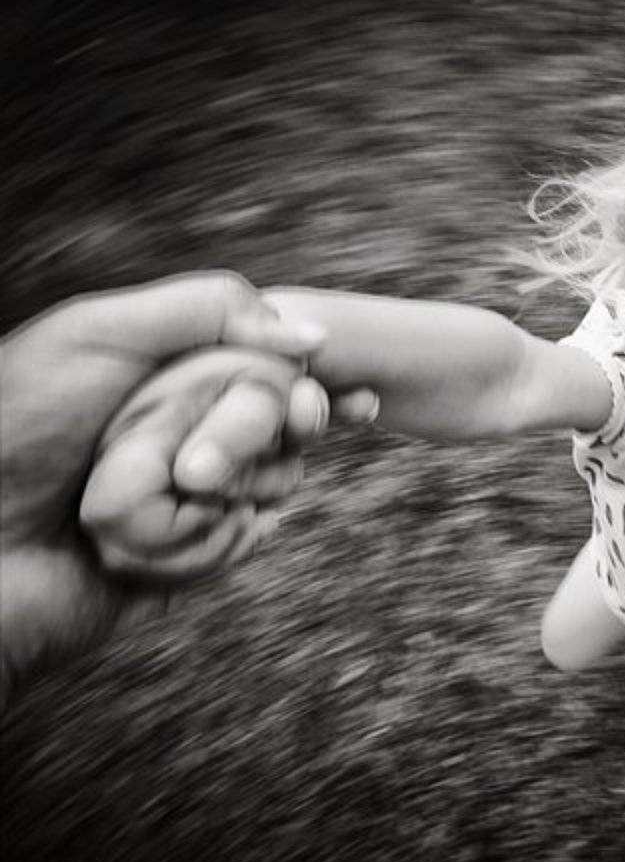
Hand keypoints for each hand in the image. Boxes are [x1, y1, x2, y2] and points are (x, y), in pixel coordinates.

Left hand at [0, 272, 369, 710]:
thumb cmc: (11, 429)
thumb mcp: (97, 336)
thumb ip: (205, 309)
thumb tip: (312, 331)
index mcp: (166, 370)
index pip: (271, 363)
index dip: (315, 380)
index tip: (353, 399)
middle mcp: (185, 426)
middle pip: (286, 422)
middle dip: (270, 431)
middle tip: (243, 442)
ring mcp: (191, 491)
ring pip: (277, 481)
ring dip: (240, 487)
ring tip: (180, 495)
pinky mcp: (190, 551)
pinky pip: (246, 537)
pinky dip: (218, 538)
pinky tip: (184, 536)